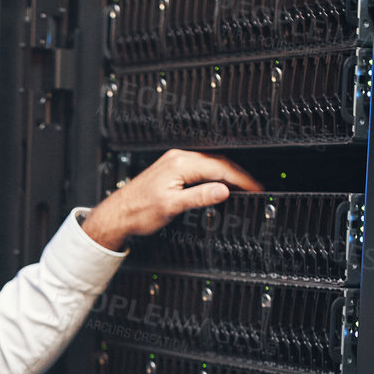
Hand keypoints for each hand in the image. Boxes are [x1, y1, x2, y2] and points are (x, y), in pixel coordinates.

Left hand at [79, 148, 262, 251]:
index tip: (255, 188)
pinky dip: (214, 175)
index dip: (240, 179)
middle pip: (217, 163)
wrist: (118, 214)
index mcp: (180, 164)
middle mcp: (178, 159)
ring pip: (210, 164)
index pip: (219, 168)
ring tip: (242, 186)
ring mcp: (174, 162)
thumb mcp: (172, 206)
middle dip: (238, 174)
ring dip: (227, 174)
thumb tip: (223, 190)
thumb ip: (199, 197)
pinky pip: (200, 167)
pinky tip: (219, 183)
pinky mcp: (171, 169)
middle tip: (254, 187)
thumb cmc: (138, 211)